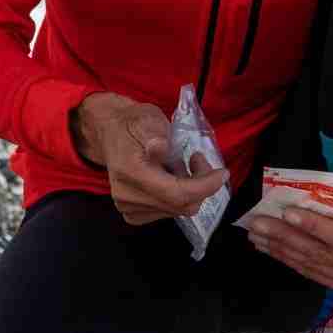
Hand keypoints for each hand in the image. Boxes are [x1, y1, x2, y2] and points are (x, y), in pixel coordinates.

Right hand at [70, 92, 226, 225]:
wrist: (110, 132)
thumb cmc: (133, 123)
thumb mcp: (147, 119)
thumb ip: (155, 134)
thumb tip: (160, 147)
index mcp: (130, 171)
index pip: (176, 193)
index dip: (205, 187)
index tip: (222, 173)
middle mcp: (126, 195)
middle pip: (180, 205)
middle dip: (200, 185)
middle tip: (198, 160)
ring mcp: (127, 207)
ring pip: (177, 211)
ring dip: (189, 191)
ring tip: (182, 166)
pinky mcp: (131, 213)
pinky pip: (167, 213)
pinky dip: (177, 198)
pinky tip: (172, 180)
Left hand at [242, 201, 332, 296]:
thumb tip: (312, 194)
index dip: (313, 227)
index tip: (287, 211)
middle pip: (322, 256)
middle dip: (285, 238)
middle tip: (257, 222)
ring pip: (314, 268)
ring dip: (282, 250)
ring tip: (257, 235)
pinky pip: (317, 275)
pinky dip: (293, 261)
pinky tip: (274, 249)